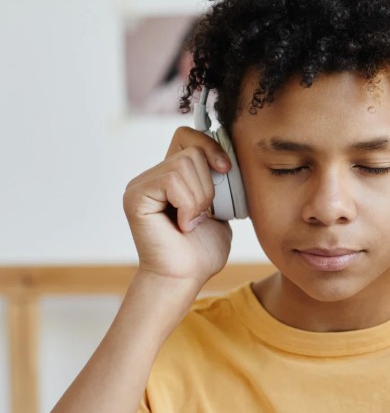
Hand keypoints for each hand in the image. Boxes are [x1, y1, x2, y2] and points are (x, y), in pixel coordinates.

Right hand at [123, 127, 232, 291]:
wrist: (186, 277)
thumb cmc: (203, 249)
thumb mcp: (221, 206)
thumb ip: (220, 180)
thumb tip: (230, 155)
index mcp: (172, 175)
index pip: (188, 135)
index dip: (211, 146)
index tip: (226, 169)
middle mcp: (153, 175)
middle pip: (192, 149)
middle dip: (210, 183)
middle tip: (205, 213)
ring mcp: (141, 184)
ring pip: (184, 164)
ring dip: (200, 197)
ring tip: (193, 221)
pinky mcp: (136, 196)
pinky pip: (172, 180)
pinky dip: (188, 204)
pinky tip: (183, 224)